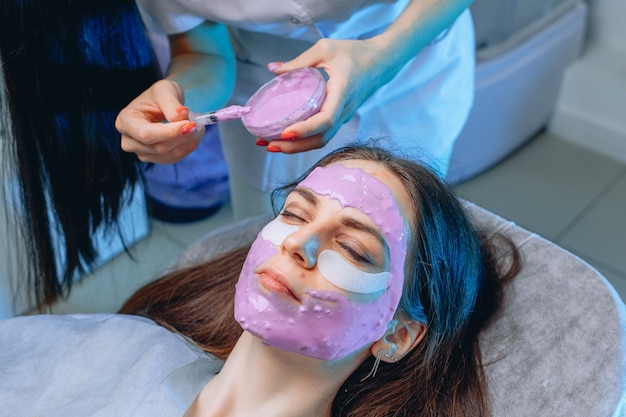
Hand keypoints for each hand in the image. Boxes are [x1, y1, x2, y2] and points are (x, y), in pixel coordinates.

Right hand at [115, 79, 204, 163]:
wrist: (162, 104)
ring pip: (170, 154)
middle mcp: (129, 140)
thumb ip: (171, 103)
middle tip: (198, 122)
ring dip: (189, 141)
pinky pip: (176, 158)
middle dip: (183, 136)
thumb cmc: (160, 95)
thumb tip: (181, 116)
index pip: (146, 134)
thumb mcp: (164, 90)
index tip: (191, 125)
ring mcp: (142, 152)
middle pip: (159, 147)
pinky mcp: (155, 158)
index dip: (170, 132)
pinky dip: (189, 146)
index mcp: (125, 121)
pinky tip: (194, 134)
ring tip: (197, 125)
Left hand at [257, 38, 391, 153]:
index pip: (325, 119)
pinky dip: (303, 140)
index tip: (285, 132)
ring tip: (270, 144)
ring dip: (296, 147)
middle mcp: (343, 111)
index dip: (305, 129)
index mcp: (342, 93)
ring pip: (320, 140)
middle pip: (320, 138)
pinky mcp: (339, 118)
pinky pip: (321, 135)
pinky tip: (284, 138)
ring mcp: (342, 117)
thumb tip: (272, 69)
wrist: (382, 62)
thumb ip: (299, 61)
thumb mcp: (326, 49)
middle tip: (268, 144)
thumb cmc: (355, 52)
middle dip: (294, 146)